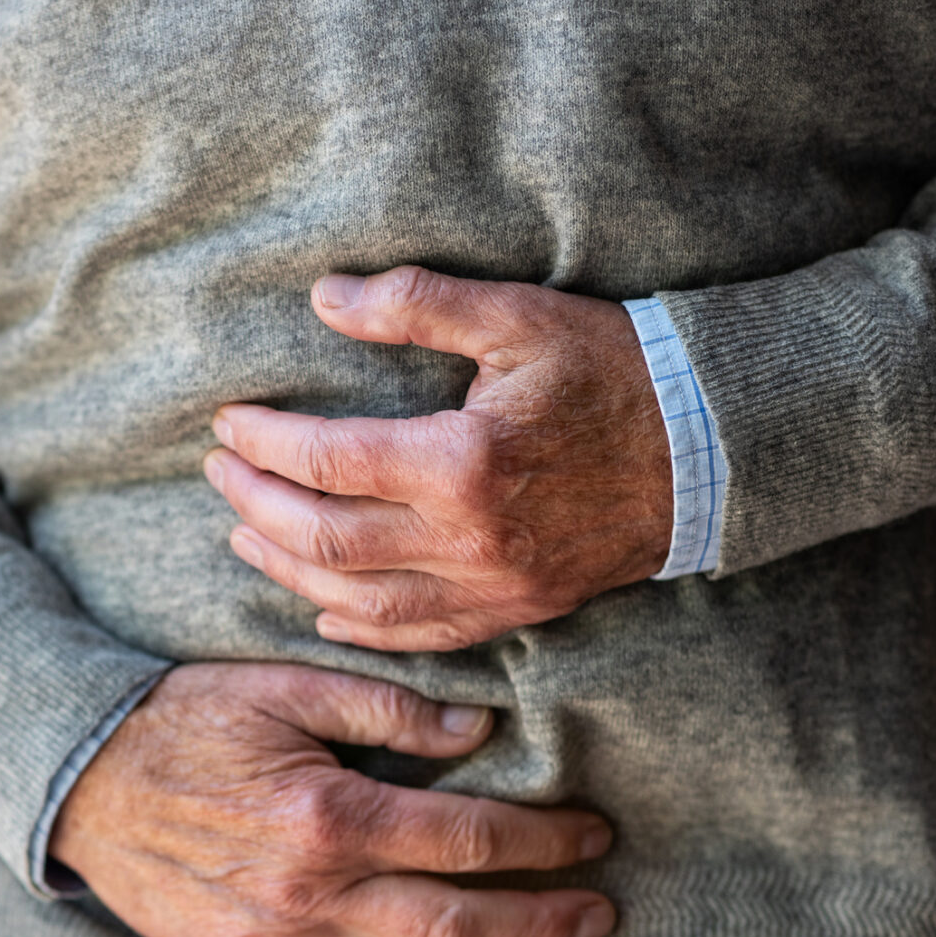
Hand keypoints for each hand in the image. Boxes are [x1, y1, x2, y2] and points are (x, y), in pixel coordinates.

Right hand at [48, 662, 615, 936]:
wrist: (81, 780)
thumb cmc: (185, 722)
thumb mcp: (281, 688)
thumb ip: (383, 708)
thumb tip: (477, 728)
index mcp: (328, 814)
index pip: (466, 838)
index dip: (543, 842)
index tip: (592, 835)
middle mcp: (310, 894)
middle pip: (454, 924)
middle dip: (541, 923)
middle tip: (599, 916)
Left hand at [203, 265, 674, 651]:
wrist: (716, 448)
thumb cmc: (616, 371)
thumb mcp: (518, 316)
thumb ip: (414, 305)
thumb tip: (323, 298)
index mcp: (463, 462)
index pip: (327, 460)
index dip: (265, 443)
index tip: (228, 422)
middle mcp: (469, 539)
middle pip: (326, 539)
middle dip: (258, 504)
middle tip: (220, 472)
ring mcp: (494, 586)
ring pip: (359, 600)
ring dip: (289, 571)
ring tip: (244, 533)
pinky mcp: (517, 610)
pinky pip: (420, 638)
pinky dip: (359, 629)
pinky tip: (321, 610)